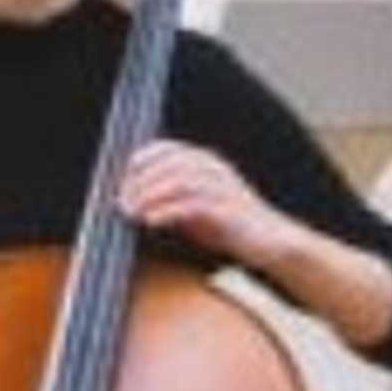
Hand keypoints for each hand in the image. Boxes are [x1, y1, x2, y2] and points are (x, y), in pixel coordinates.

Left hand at [117, 138, 297, 267]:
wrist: (271, 242)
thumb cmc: (230, 226)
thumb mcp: (196, 207)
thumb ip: (171, 199)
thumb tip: (133, 199)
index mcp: (207, 162)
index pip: (167, 148)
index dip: (141, 159)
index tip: (122, 177)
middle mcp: (215, 169)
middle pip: (167, 165)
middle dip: (139, 182)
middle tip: (120, 201)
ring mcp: (223, 188)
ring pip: (177, 182)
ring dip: (149, 196)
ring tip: (130, 212)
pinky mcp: (227, 210)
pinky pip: (191, 206)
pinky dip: (166, 212)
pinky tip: (151, 221)